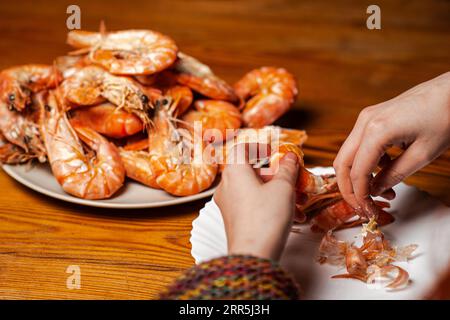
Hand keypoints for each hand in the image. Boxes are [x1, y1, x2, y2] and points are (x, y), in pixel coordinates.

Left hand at [214, 144, 298, 260]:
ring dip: (276, 191)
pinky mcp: (233, 219)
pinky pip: (251, 204)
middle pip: (250, 170)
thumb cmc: (266, 218)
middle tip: (292, 179)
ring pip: (253, 189)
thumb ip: (287, 169)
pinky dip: (269, 204)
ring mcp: (227, 203)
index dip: (259, 147)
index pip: (242, 148)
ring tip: (297, 201)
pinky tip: (291, 215)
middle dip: (275, 174)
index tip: (274, 152)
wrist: (254, 254)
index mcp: (234, 171)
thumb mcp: (283, 188)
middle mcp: (226, 185)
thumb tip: (290, 157)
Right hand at [334, 72, 449, 215]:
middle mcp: (365, 122)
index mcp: (376, 131)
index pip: (356, 172)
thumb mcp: (423, 154)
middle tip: (364, 206)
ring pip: (347, 155)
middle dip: (349, 188)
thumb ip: (394, 175)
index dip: (360, 195)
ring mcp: (366, 118)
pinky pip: (359, 145)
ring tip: (381, 190)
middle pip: (342, 163)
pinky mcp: (371, 117)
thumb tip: (375, 191)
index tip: (368, 211)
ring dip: (358, 176)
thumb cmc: (445, 117)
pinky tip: (385, 170)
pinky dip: (365, 163)